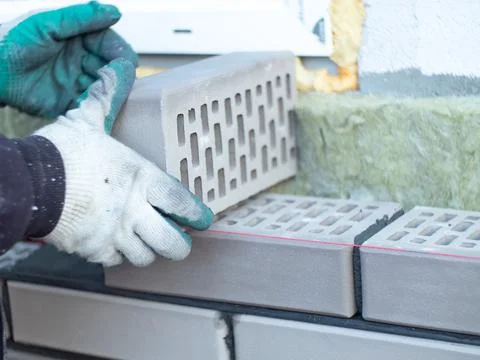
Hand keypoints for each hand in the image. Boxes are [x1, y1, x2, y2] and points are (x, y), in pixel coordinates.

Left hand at [0, 1, 136, 118]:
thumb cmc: (13, 43)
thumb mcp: (47, 24)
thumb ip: (81, 18)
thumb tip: (115, 12)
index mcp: (79, 38)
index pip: (110, 44)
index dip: (120, 52)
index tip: (127, 63)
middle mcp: (82, 59)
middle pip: (111, 67)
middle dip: (115, 74)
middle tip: (114, 80)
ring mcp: (77, 81)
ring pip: (105, 87)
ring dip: (106, 90)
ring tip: (96, 90)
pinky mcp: (70, 102)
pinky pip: (91, 105)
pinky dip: (95, 105)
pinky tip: (89, 102)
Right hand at [34, 58, 213, 266]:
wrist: (28, 182)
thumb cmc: (61, 151)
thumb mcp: (88, 120)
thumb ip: (107, 99)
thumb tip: (116, 69)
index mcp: (140, 177)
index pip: (181, 201)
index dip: (196, 213)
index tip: (203, 219)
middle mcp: (134, 209)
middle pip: (172, 242)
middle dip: (180, 245)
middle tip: (180, 242)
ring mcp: (115, 233)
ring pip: (146, 256)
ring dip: (149, 251)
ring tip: (147, 242)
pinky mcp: (95, 250)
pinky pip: (117, 261)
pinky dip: (120, 256)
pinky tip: (116, 244)